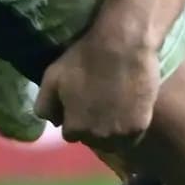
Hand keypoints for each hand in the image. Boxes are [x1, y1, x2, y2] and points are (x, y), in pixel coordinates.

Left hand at [36, 17, 161, 148]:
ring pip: (113, 140)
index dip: (75, 118)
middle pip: (93, 138)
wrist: (123, 44)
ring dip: (112, 129)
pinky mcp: (140, 126)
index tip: (82, 104)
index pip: (71, 133)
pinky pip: (132, 134)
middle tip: (99, 103)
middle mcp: (97, 137)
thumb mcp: (52, 78)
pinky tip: (130, 107)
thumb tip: (54, 123)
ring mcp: (120, 134)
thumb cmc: (84, 58)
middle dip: (93, 125)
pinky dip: (129, 125)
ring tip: (115, 107)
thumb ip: (45, 106)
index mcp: (75, 128)